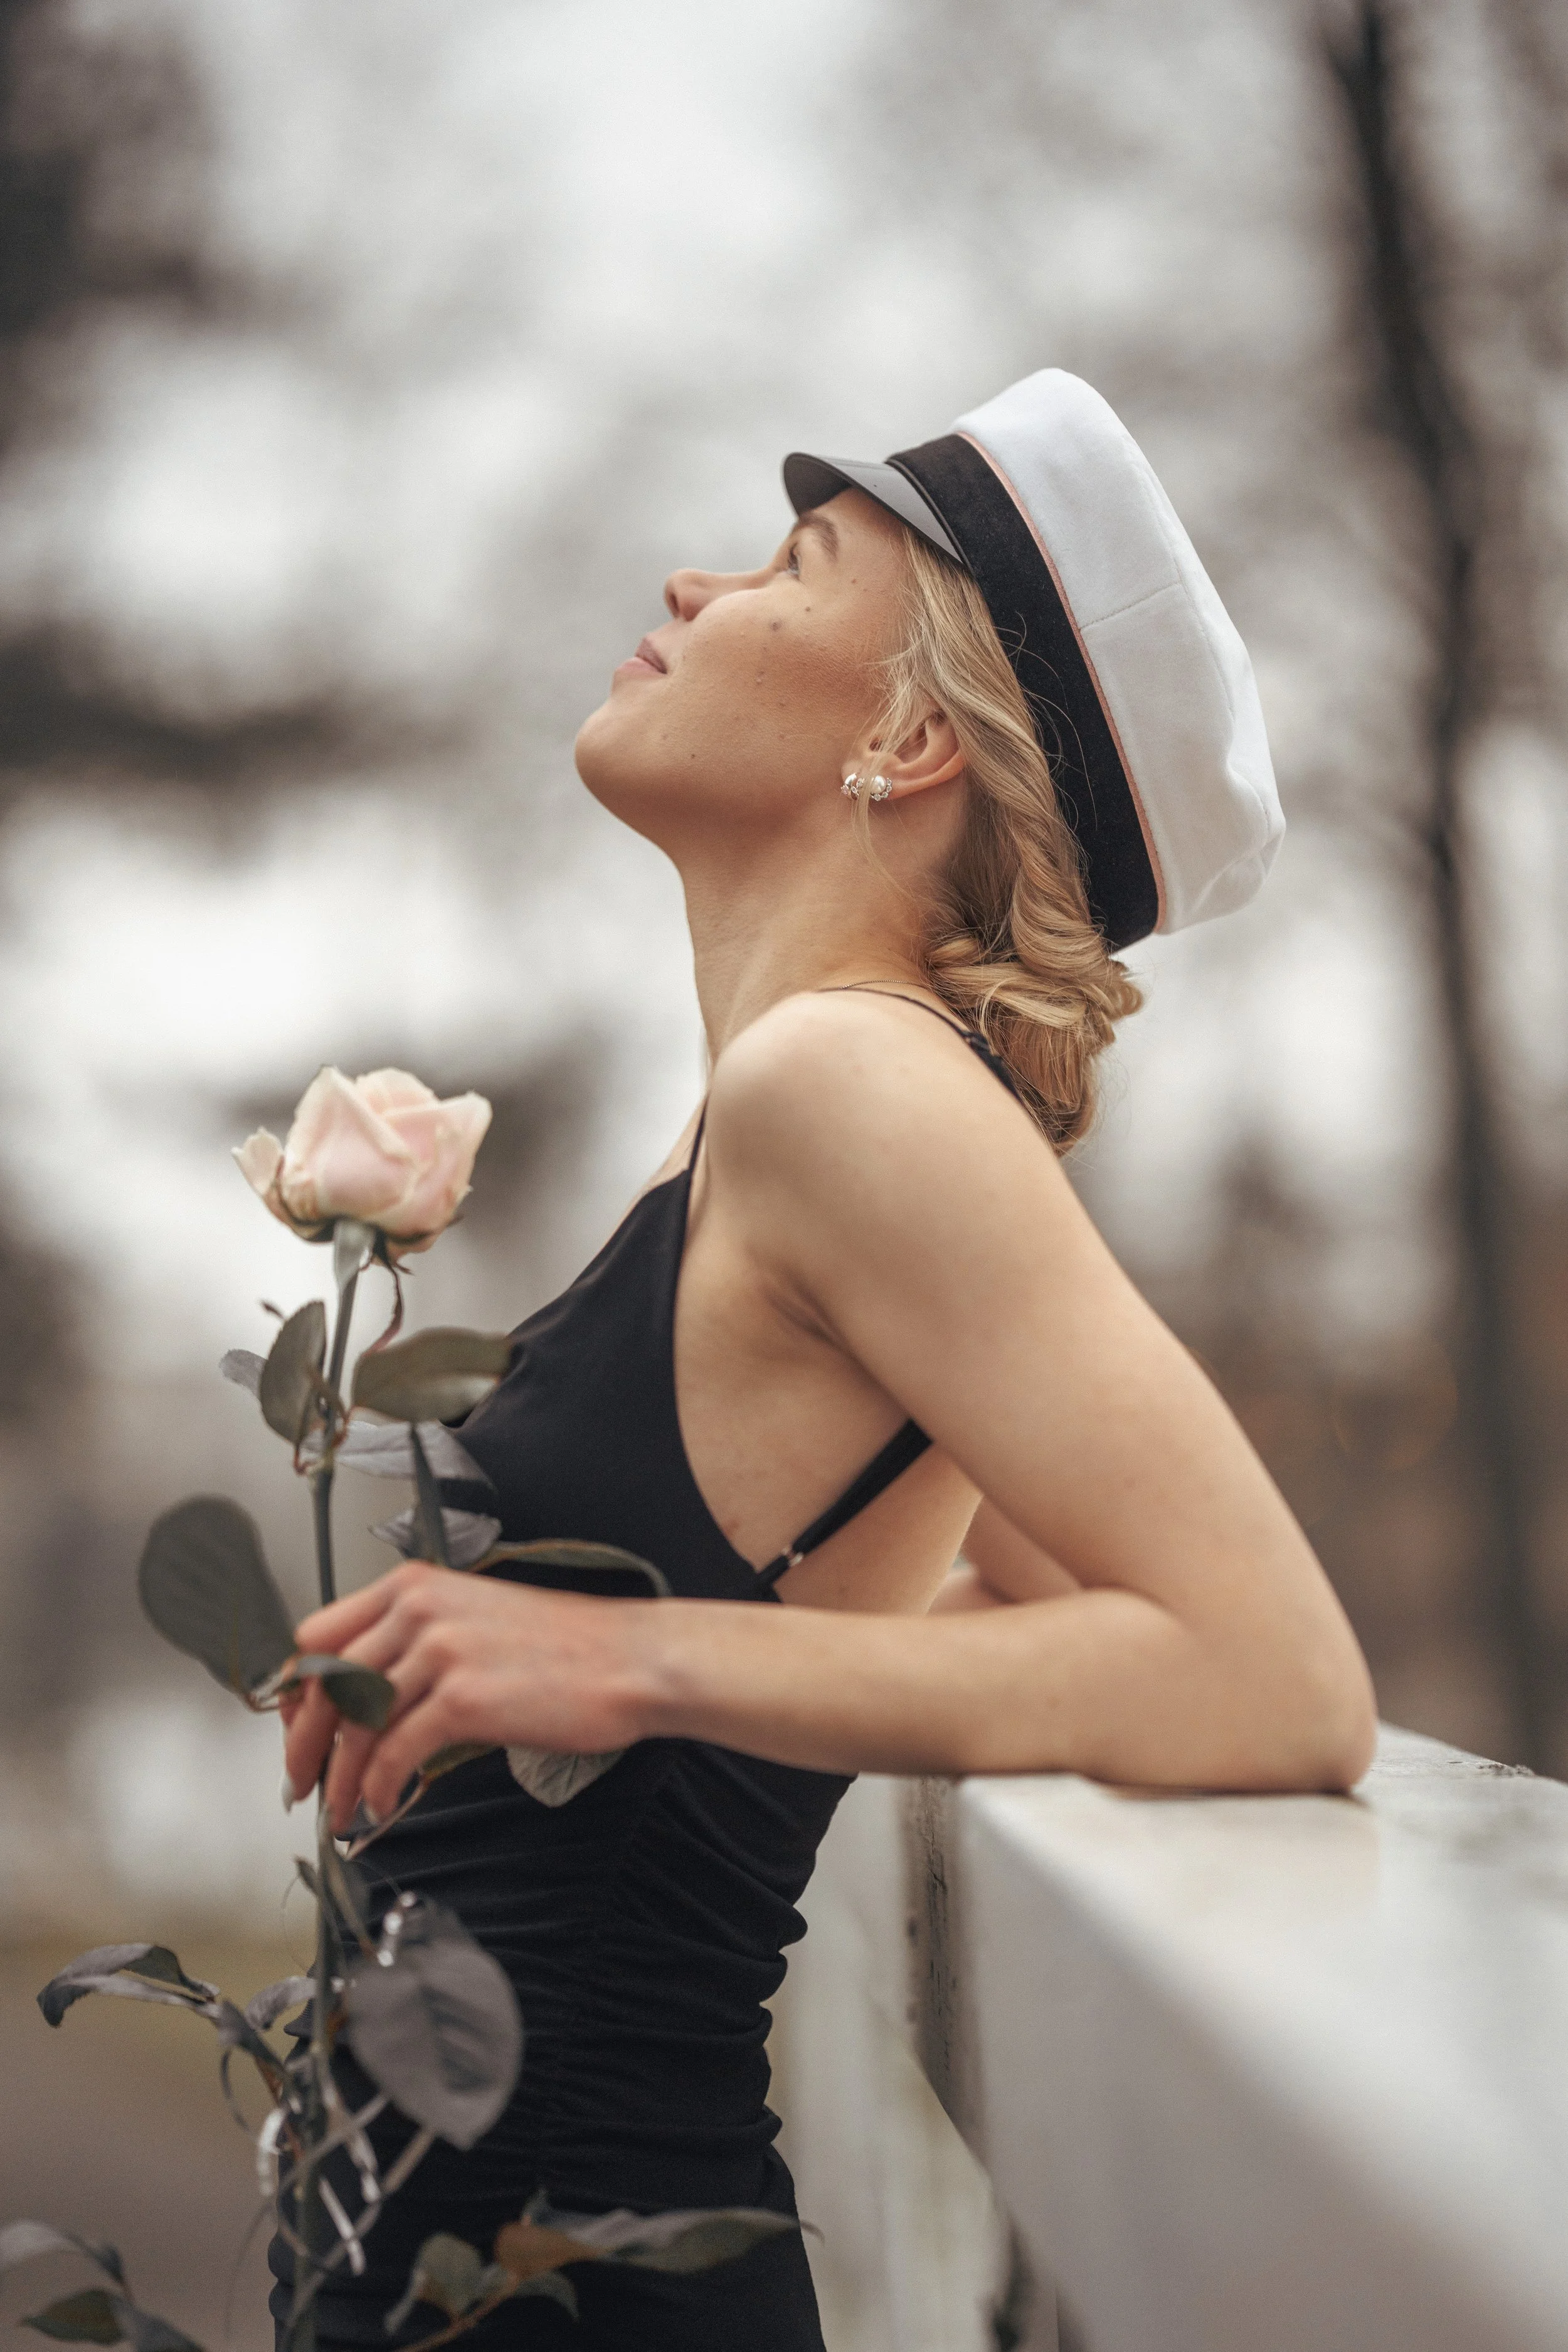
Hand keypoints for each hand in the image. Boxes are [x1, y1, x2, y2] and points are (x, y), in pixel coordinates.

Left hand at [281, 1561, 658, 1832]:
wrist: (629, 1659)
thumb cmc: (562, 1647)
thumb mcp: (473, 1620)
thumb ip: (413, 1644)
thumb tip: (362, 1696)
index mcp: (414, 1585)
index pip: (318, 1636)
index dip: (299, 1692)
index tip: (299, 1728)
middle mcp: (418, 1610)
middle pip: (325, 1685)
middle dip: (304, 1745)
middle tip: (302, 1783)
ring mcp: (439, 1651)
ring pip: (354, 1725)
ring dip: (338, 1780)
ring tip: (342, 1810)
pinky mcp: (463, 1698)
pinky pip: (393, 1753)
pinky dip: (378, 1788)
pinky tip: (384, 1805)